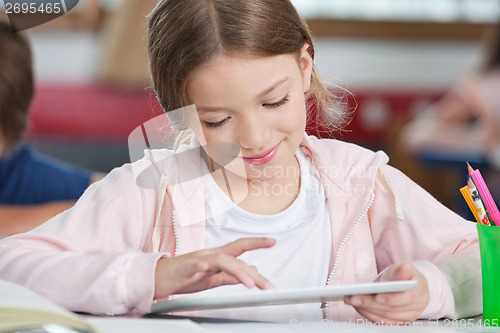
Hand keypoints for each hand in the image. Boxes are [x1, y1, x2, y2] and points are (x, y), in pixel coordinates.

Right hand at [154, 237, 275, 299]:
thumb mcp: (211, 278)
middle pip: (235, 256)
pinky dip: (201, 266)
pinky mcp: (184, 269)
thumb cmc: (183, 277)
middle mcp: (209, 254)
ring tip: (249, 284)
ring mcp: (197, 260)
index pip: (240, 247)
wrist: (156, 277)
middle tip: (267, 286)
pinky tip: (207, 269)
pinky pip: (194, 266)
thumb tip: (250, 272)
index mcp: (216, 256)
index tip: (273, 241)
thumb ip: (230, 275)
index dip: (256, 242)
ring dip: (237, 271)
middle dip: (253, 271)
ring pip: (221, 260)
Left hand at [344, 263, 428, 322]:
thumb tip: (405, 267)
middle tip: (354, 298)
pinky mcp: (400, 321)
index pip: (409, 297)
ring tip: (353, 301)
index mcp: (420, 290)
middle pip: (394, 309)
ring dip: (368, 310)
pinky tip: (359, 308)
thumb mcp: (400, 268)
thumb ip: (400, 270)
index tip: (377, 297)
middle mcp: (417, 305)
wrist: (405, 284)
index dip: (393, 298)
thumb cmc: (402, 275)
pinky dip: (370, 316)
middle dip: (372, 303)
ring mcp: (409, 315)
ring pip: (387, 317)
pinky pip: (384, 322)